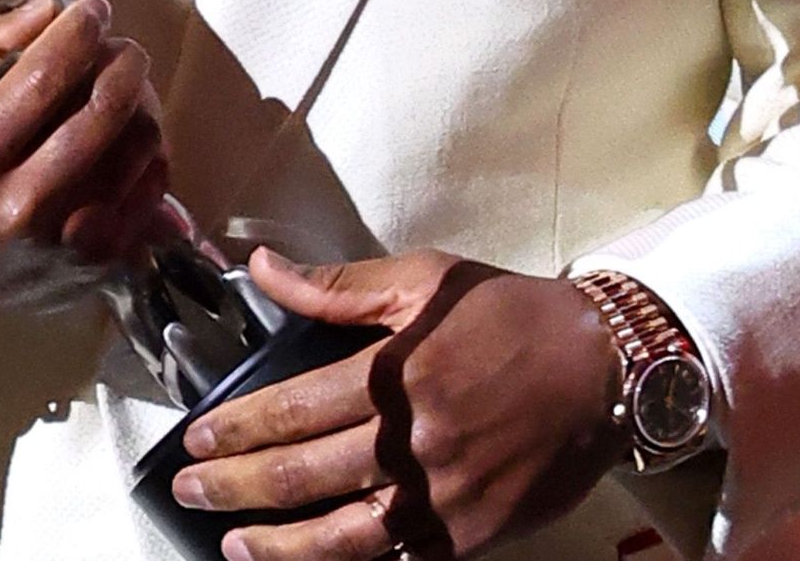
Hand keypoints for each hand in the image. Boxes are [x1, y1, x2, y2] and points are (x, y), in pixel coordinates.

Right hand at [0, 0, 174, 331]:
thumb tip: (45, 6)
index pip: (43, 78)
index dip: (78, 30)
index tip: (90, 9)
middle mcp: (17, 206)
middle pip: (105, 110)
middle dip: (122, 59)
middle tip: (114, 44)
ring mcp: (60, 241)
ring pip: (139, 145)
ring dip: (139, 100)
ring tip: (119, 87)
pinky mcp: (93, 266)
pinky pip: (152, 189)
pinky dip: (147, 151)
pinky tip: (123, 137)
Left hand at [171, 248, 627, 558]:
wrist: (607, 367)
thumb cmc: (513, 317)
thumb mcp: (427, 280)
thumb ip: (338, 285)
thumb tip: (261, 268)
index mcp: (396, 374)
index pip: (293, 410)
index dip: (237, 431)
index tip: (196, 440)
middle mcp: (412, 440)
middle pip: (302, 476)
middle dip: (234, 487)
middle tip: (191, 490)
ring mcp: (441, 495)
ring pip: (341, 536)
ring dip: (278, 546)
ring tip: (236, 545)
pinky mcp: (470, 533)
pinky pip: (397, 558)